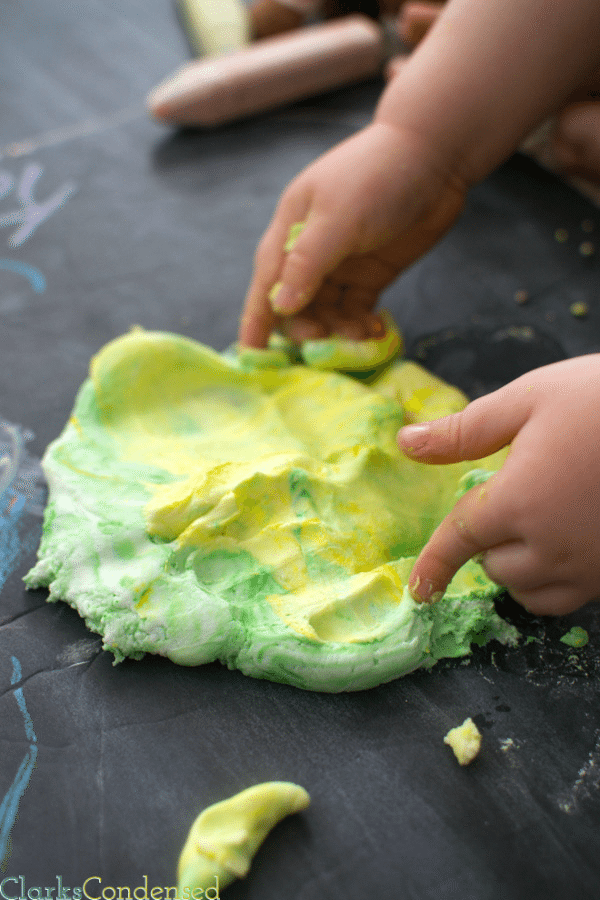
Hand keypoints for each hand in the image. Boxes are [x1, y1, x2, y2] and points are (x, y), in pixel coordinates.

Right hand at [238, 121, 465, 347]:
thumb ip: (307, 263)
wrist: (437, 155)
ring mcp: (342, 263)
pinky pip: (355, 310)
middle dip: (306, 328)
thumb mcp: (338, 218)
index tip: (252, 356)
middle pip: (295, 304)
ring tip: (359, 336)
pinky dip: (360, 324)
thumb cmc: (378, 177)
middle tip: (326, 344)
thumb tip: (279, 306)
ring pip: (326, 311)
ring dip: (337, 330)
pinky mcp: (371, 273)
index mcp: (291, 230)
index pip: (266, 282)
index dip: (257, 320)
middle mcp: (311, 250)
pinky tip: (373, 333)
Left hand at [398, 355, 599, 615]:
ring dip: (518, 566)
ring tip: (534, 524)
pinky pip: (568, 600)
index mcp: (519, 501)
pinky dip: (551, 583)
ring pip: (529, 591)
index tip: (419, 590)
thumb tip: (406, 443)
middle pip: (494, 566)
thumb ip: (463, 430)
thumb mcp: (530, 398)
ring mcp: (591, 565)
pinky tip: (563, 547)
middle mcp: (552, 545)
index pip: (459, 542)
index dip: (433, 566)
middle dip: (487, 540)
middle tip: (511, 496)